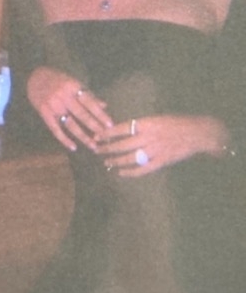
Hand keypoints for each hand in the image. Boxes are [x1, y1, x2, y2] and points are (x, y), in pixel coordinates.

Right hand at [27, 67, 113, 151]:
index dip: (100, 114)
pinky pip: (55, 129)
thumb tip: (104, 105)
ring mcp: (53, 105)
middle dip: (94, 127)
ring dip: (83, 136)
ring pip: (70, 124)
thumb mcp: (73, 82)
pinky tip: (73, 147)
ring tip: (93, 146)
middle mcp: (63, 96)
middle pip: (81, 114)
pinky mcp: (44, 113)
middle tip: (105, 138)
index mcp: (72, 86)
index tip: (110, 125)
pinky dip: (64, 139)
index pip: (89, 102)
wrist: (33, 76)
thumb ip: (87, 94)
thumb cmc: (57, 79)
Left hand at [94, 114, 227, 176]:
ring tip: (106, 162)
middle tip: (96, 149)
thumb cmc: (176, 123)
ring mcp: (155, 151)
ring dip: (116, 160)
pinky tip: (121, 173)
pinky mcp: (161, 162)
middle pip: (123, 144)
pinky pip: (143, 169)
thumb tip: (124, 130)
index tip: (98, 135)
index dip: (108, 133)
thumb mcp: (157, 119)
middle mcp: (149, 137)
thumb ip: (142, 125)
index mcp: (147, 123)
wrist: (196, 133)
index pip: (122, 128)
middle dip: (108, 147)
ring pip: (130, 158)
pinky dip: (131, 172)